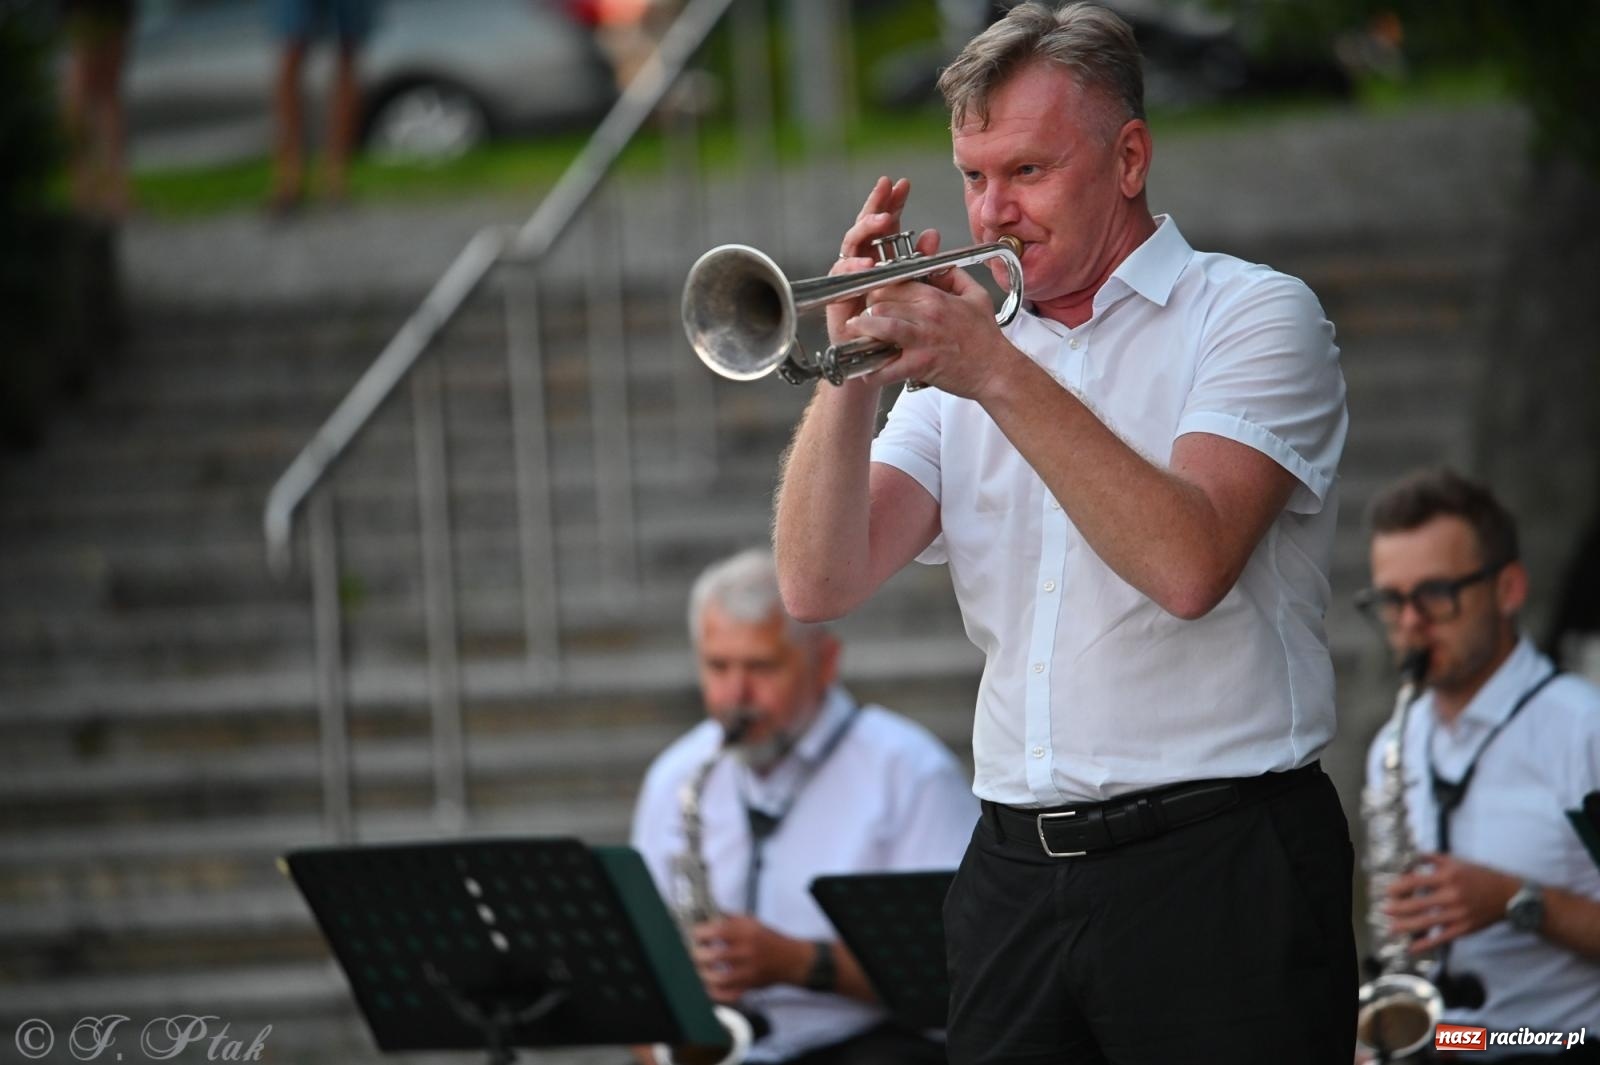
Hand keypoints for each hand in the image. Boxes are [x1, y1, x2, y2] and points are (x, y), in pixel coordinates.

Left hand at [689, 915, 808, 1002]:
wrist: (791, 960)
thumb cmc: (768, 939)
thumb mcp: (751, 922)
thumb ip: (729, 919)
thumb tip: (706, 915)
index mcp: (745, 932)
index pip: (715, 931)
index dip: (699, 933)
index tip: (694, 934)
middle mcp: (745, 951)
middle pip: (711, 956)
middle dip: (697, 955)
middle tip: (694, 953)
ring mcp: (747, 972)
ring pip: (717, 979)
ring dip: (703, 975)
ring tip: (700, 970)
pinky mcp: (749, 987)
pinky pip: (727, 995)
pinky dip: (716, 993)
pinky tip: (711, 986)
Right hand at [825, 176, 929, 342]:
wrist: (875, 358)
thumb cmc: (894, 326)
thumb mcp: (915, 290)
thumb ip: (922, 262)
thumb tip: (932, 235)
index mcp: (881, 257)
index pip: (886, 224)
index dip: (893, 202)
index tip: (902, 183)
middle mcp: (863, 262)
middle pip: (865, 226)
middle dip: (875, 204)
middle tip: (886, 188)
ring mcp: (848, 276)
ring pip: (852, 243)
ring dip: (866, 230)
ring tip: (882, 221)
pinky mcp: (837, 292)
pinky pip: (841, 273)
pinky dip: (854, 265)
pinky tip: (867, 262)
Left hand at [841, 262, 1020, 399]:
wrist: (997, 370)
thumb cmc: (986, 338)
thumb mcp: (977, 297)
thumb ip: (955, 276)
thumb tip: (940, 264)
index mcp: (936, 297)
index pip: (895, 283)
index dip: (878, 288)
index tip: (871, 296)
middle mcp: (926, 315)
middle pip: (881, 301)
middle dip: (866, 309)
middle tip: (861, 318)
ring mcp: (922, 339)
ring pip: (880, 326)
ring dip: (864, 331)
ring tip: (856, 336)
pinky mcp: (920, 364)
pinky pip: (888, 366)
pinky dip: (874, 371)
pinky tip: (868, 372)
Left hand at [1384, 853, 1519, 953]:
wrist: (1510, 896)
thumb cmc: (1480, 876)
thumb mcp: (1457, 861)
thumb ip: (1433, 859)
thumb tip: (1411, 860)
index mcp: (1448, 876)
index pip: (1415, 882)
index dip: (1398, 888)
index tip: (1388, 891)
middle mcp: (1452, 895)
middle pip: (1417, 904)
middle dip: (1397, 908)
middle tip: (1385, 910)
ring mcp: (1458, 914)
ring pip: (1426, 922)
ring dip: (1405, 927)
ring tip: (1391, 928)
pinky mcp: (1464, 928)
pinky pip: (1442, 938)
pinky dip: (1425, 944)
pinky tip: (1412, 948)